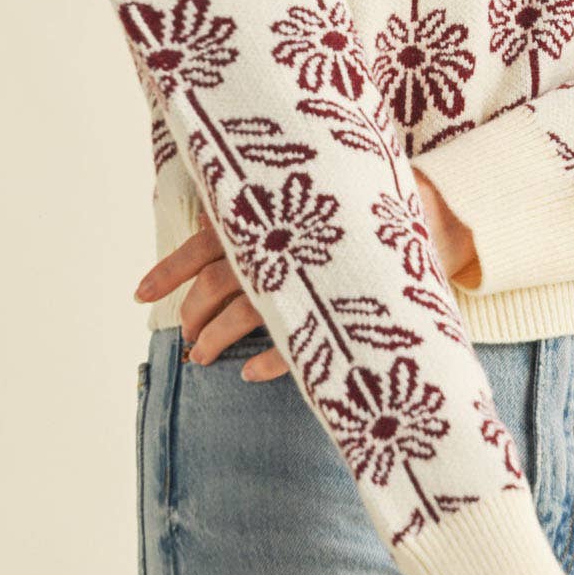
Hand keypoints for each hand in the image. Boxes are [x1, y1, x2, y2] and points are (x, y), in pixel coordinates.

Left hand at [131, 165, 479, 376]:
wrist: (434, 212)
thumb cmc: (359, 208)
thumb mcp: (305, 199)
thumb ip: (265, 212)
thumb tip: (213, 229)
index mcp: (268, 212)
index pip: (203, 243)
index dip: (169, 269)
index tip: (139, 294)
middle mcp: (282, 241)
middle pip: (218, 283)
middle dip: (194, 314)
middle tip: (187, 337)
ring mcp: (310, 274)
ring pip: (248, 312)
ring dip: (218, 339)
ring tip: (201, 358)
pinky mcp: (341, 304)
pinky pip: (295, 342)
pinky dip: (269, 361)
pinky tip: (248, 375)